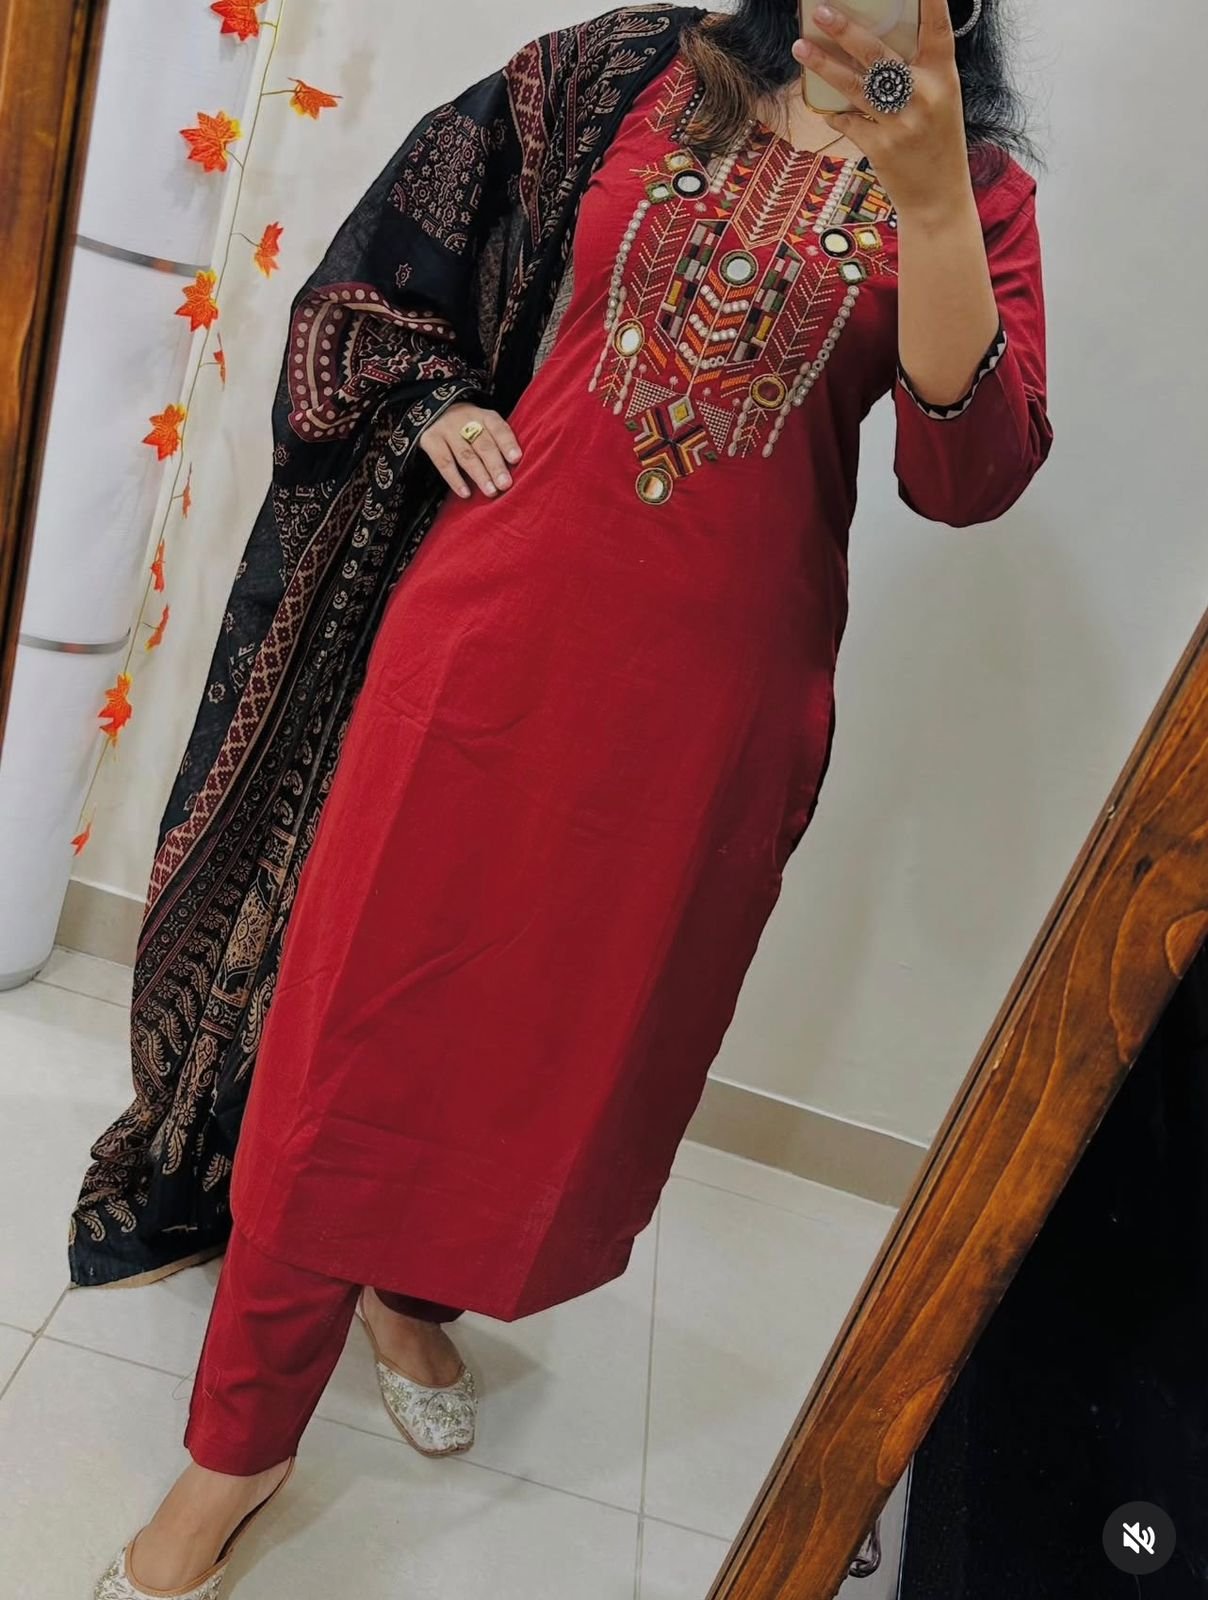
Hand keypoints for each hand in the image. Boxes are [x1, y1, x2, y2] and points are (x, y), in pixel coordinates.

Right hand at [419, 402, 521, 499]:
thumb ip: (497, 442)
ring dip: (479, 475)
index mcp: (484, 416)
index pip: (498, 428)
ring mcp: (447, 430)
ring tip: (491, 492)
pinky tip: (465, 493)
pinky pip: (444, 462)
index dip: (507, 443)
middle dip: (495, 466)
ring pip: (465, 455)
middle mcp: (466, 420)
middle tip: (505, 484)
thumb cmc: (467, 426)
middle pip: (483, 444)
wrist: (433, 412)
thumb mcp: (483, 425)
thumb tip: (515, 470)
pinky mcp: (430, 439)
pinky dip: (455, 479)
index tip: (516, 459)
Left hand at [792, 0, 970, 221]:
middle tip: (820, 11)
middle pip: (879, 54)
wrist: (939, 198)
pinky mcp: (881, 147)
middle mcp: (924, 95)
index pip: (937, 29)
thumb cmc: (938, 142)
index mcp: (945, 77)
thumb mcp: (941, 100)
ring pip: (854, 86)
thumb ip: (918, 72)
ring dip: (823, 66)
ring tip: (800, 48)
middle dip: (846, 30)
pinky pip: (849, 122)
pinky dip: (836, 114)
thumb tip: (874, 44)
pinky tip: (825, 108)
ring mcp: (901, 122)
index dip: (930, 1)